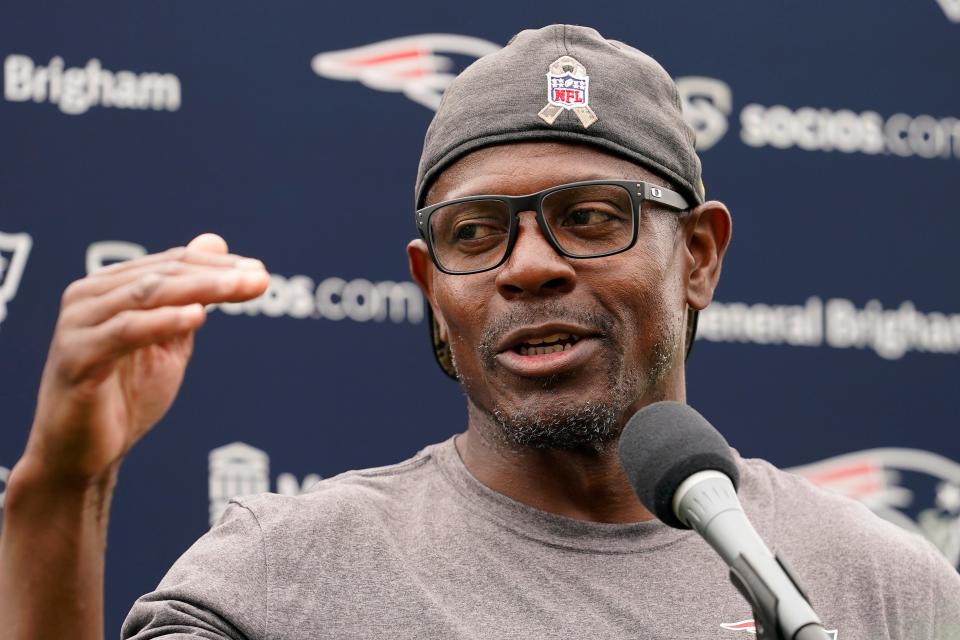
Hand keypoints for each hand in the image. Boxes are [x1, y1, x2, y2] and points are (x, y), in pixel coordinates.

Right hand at [20, 233, 268, 484]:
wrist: (83, 456)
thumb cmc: (125, 398)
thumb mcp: (169, 340)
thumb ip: (192, 296)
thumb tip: (214, 240)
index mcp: (111, 288)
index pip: (174, 264)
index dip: (219, 265)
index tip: (261, 271)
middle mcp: (89, 296)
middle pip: (165, 274)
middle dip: (217, 275)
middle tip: (260, 277)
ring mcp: (78, 324)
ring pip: (147, 295)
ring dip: (200, 290)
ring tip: (239, 288)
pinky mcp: (75, 358)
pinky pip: (124, 332)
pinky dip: (162, 321)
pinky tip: (197, 317)